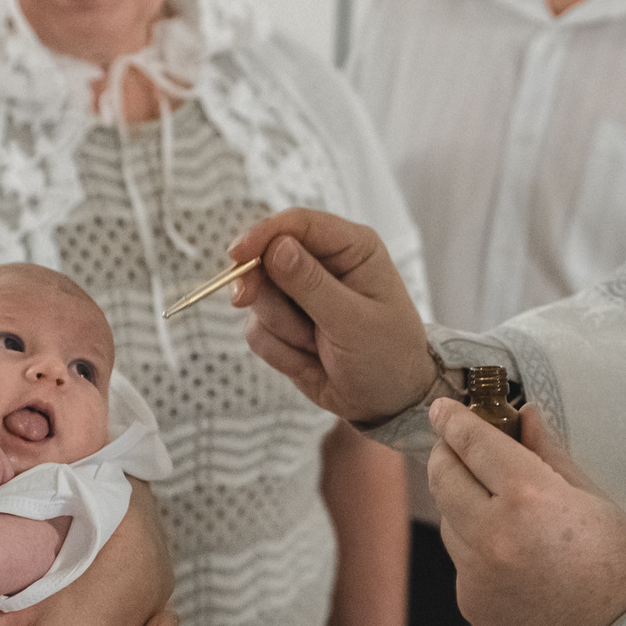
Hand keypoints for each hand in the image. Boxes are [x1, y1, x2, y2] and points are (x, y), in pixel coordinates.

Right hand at [228, 209, 433, 423]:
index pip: (298, 224)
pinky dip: (279, 351)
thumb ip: (312, 285)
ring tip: (318, 347)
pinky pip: (257, 331)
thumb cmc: (387, 356)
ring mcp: (300, 295)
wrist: (388, 402)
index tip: (237, 255)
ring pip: (258, 298)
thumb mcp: (353, 321)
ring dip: (282, 329)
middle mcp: (323, 264)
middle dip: (261, 288)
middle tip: (245, 301)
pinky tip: (310, 360)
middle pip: (265, 257)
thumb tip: (275, 248)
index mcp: (351, 248)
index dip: (263, 234)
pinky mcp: (285, 324)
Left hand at [428, 401, 625, 625]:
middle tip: (456, 444)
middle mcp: (491, 535)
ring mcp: (475, 574)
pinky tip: (508, 552)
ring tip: (493, 501)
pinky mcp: (471, 606)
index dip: (454, 420)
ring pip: (447, 520)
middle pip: (444, 477)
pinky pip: (462, 562)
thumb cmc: (624, 571)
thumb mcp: (595, 501)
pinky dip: (475, 547)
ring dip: (460, 501)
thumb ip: (550, 456)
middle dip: (446, 453)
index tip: (442, 408)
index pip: (474, 444)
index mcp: (528, 499)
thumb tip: (526, 416)